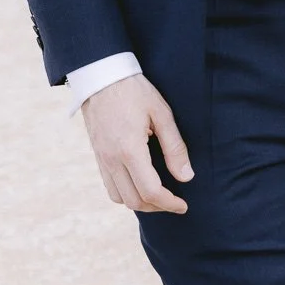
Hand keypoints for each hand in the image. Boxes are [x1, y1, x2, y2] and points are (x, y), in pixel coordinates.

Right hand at [82, 74, 194, 213]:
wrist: (101, 77)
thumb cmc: (135, 91)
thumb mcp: (162, 113)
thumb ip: (175, 147)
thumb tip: (186, 177)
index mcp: (129, 149)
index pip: (150, 190)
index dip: (169, 203)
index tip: (183, 205)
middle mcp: (112, 159)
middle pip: (134, 201)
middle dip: (157, 207)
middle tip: (176, 203)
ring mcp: (102, 159)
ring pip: (119, 198)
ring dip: (140, 203)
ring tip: (160, 196)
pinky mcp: (98, 156)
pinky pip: (110, 186)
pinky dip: (126, 193)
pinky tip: (141, 184)